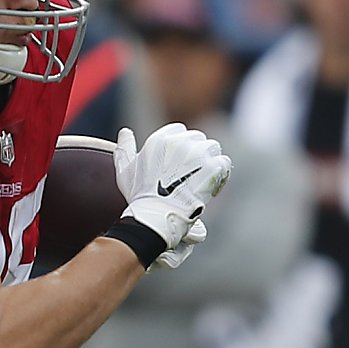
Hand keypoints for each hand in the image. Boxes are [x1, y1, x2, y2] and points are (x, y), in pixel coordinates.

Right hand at [113, 123, 232, 270]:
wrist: (156, 217)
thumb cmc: (139, 196)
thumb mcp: (125, 171)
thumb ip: (124, 149)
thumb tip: (125, 132)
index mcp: (160, 139)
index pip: (179, 131)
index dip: (181, 146)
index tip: (178, 163)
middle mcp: (179, 141)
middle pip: (198, 138)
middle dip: (196, 153)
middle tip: (191, 174)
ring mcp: (197, 153)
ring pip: (213, 148)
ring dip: (210, 162)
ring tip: (201, 180)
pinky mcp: (212, 167)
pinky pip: (223, 163)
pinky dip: (220, 174)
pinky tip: (210, 186)